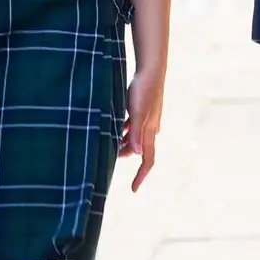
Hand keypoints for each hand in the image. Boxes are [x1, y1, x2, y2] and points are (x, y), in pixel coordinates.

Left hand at [120, 68, 163, 191]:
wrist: (150, 70)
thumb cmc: (143, 90)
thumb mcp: (137, 111)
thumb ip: (136, 131)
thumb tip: (137, 152)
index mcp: (150, 131)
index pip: (147, 160)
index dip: (141, 175)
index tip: (133, 189)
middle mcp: (150, 128)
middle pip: (139, 149)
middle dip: (126, 155)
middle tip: (110, 157)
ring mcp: (147, 118)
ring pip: (135, 137)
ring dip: (124, 142)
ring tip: (109, 143)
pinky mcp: (142, 109)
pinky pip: (133, 126)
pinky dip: (124, 130)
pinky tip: (115, 126)